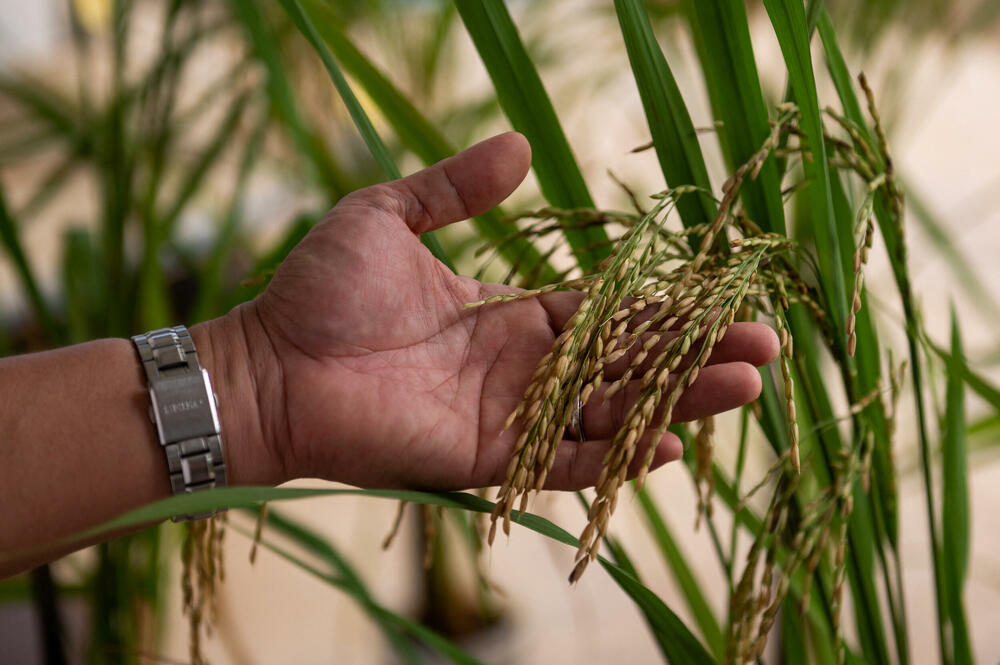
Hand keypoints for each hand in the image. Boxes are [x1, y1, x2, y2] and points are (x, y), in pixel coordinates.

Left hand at [217, 133, 778, 489]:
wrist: (266, 363)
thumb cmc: (321, 290)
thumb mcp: (389, 216)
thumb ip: (456, 186)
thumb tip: (522, 145)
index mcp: (508, 315)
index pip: (605, 315)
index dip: (661, 309)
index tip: (720, 299)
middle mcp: (519, 368)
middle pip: (624, 364)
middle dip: (692, 356)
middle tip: (764, 348)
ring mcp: (506, 416)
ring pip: (607, 412)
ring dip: (675, 401)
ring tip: (746, 387)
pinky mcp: (482, 458)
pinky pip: (560, 463)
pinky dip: (613, 459)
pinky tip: (670, 443)